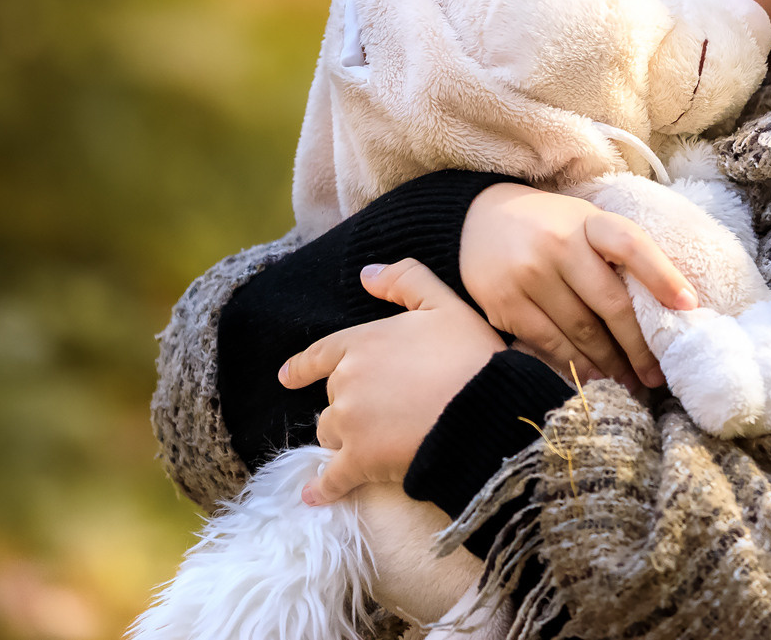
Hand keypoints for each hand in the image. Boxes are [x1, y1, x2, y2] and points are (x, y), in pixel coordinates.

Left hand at [277, 258, 505, 503]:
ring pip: (331, 434)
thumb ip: (405, 280)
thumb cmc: (469, 355)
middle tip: (385, 411)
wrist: (484, 411)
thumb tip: (366, 273)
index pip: (319, 354)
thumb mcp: (444, 303)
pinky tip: (314, 497)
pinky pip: (332, 479)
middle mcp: (346, 383)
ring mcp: (349, 424)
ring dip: (344, 439)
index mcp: (361, 343)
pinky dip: (322, 489)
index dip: (302, 367)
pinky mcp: (359, 462)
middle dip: (349, 405)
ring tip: (372, 445)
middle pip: (332, 398)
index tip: (287, 378)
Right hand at [461, 182, 697, 391]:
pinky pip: (549, 343)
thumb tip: (667, 304)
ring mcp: (529, 275)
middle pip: (611, 304)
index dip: (662, 276)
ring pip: (582, 332)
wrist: (476, 221)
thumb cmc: (549, 227)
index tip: (688, 306)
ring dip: (611, 363)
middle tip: (657, 374)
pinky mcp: (505, 303)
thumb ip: (616, 253)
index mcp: (588, 222)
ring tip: (630, 382)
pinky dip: (575, 364)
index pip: (631, 246)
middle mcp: (558, 245)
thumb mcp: (583, 223)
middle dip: (639, 346)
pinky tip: (593, 376)